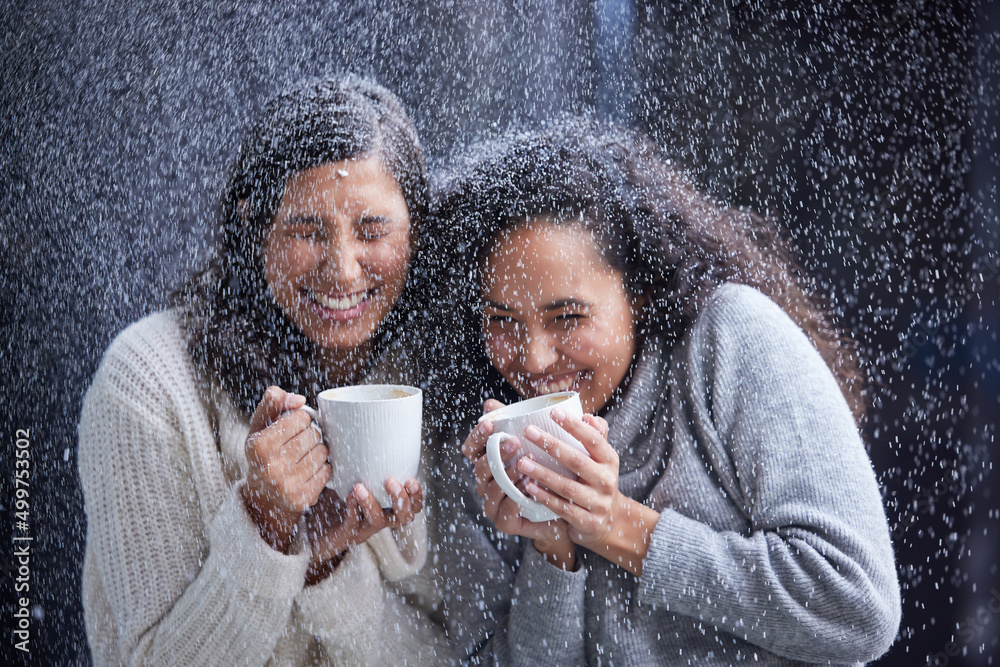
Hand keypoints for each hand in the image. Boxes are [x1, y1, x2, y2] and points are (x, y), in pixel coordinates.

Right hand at [242, 386, 330, 551]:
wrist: (262, 494)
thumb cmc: (264, 451)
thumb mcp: (260, 424)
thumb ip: (274, 401)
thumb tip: (300, 400)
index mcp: (259, 446)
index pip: (301, 417)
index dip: (301, 419)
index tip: (292, 427)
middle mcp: (271, 467)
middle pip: (314, 434)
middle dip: (311, 433)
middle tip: (300, 441)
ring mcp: (287, 486)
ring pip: (323, 452)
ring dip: (319, 450)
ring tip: (304, 455)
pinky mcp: (302, 499)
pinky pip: (327, 471)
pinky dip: (322, 467)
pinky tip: (308, 470)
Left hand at [304, 479, 422, 583]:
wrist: (319, 531)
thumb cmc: (340, 502)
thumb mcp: (358, 483)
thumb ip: (367, 468)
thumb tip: (369, 438)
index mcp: (389, 509)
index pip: (414, 508)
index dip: (417, 497)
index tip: (412, 480)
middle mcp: (381, 520)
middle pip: (403, 517)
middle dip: (401, 500)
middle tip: (391, 481)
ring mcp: (364, 529)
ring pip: (378, 521)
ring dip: (371, 503)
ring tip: (359, 487)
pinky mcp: (347, 533)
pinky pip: (352, 523)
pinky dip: (352, 509)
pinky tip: (349, 495)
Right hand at [462, 400, 575, 569]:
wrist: (570, 512)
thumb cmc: (558, 475)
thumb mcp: (555, 449)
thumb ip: (553, 430)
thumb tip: (550, 409)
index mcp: (493, 461)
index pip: (474, 447)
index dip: (478, 435)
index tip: (491, 424)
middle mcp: (489, 482)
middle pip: (480, 467)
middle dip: (496, 453)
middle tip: (514, 442)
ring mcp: (495, 503)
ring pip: (491, 489)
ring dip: (507, 475)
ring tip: (525, 464)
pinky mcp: (505, 522)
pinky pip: (504, 512)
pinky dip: (514, 500)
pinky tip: (527, 489)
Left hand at [515, 408, 657, 574]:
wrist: (610, 521)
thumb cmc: (597, 480)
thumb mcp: (602, 459)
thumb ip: (595, 435)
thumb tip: (585, 415)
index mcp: (609, 460)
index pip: (593, 439)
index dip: (574, 426)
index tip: (554, 412)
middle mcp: (606, 480)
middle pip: (577, 461)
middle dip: (552, 445)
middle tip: (529, 431)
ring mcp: (598, 503)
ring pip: (567, 487)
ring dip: (543, 474)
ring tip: (521, 463)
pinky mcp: (588, 522)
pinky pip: (563, 509)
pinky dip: (545, 498)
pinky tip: (528, 488)